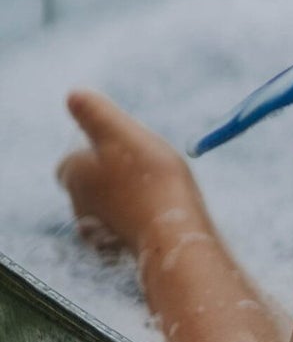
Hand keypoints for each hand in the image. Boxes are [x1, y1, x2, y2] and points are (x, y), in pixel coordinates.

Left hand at [57, 90, 204, 255]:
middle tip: (145, 162)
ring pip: (106, 201)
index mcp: (73, 173)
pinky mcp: (117, 246)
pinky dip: (135, 215)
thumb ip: (95, 113)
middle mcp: (77, 203)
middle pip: (90, 179)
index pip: (73, 155)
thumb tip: (72, 94)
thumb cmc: (149, 179)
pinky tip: (157, 210)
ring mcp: (96, 229)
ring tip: (156, 185)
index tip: (125, 142)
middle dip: (111, 170)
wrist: (171, 234)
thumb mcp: (122, 134)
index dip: (97, 146)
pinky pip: (122, 223)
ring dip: (124, 192)